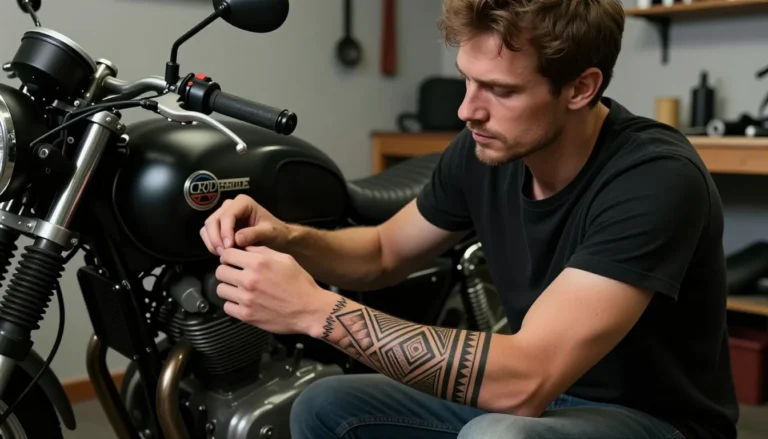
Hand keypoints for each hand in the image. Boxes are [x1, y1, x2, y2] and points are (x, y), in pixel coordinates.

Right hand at [200, 194, 290, 254]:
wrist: (278, 237)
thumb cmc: (276, 232)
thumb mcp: (269, 232)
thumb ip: (254, 234)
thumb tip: (236, 239)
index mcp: (243, 202)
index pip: (227, 215)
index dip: (225, 231)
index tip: (229, 246)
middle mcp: (230, 206)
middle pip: (213, 220)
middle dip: (216, 238)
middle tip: (224, 253)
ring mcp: (223, 216)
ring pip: (207, 227)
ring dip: (212, 242)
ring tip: (223, 255)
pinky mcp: (220, 227)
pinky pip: (208, 234)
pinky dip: (212, 244)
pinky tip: (222, 253)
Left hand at [214, 245, 337, 335]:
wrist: (310, 310)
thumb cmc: (300, 285)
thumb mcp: (285, 259)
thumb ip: (262, 252)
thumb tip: (244, 249)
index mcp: (259, 263)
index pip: (226, 254)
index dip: (228, 256)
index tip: (232, 261)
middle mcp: (249, 280)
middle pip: (220, 272)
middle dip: (227, 271)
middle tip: (235, 275)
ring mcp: (246, 299)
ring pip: (221, 289)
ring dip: (229, 288)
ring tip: (239, 289)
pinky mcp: (247, 315)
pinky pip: (227, 307)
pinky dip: (233, 304)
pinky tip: (243, 302)